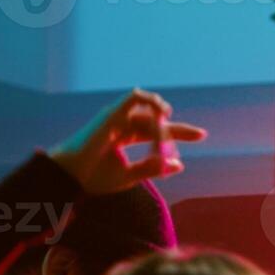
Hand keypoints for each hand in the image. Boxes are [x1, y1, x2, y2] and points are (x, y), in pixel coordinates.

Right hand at [49, 88, 206, 194]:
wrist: (72, 177)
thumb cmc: (95, 177)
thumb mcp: (131, 175)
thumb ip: (154, 168)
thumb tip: (180, 164)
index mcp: (125, 136)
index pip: (156, 131)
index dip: (179, 132)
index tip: (201, 135)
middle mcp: (121, 124)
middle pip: (156, 121)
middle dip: (179, 128)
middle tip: (198, 135)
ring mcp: (116, 117)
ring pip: (148, 114)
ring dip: (164, 125)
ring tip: (169, 138)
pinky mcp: (111, 113)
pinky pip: (134, 98)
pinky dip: (150, 101)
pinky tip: (162, 111)